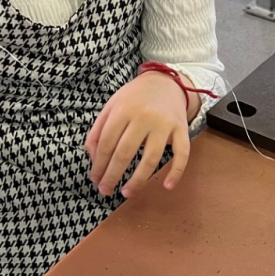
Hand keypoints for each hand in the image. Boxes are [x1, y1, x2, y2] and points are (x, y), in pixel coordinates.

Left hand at [85, 71, 189, 198]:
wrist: (165, 82)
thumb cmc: (134, 98)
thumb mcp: (111, 106)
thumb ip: (98, 130)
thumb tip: (93, 159)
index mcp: (123, 110)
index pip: (107, 143)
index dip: (99, 164)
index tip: (95, 179)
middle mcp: (143, 117)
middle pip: (125, 153)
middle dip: (113, 175)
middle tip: (105, 190)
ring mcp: (164, 124)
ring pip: (151, 158)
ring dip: (138, 180)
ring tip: (127, 193)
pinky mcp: (182, 129)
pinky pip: (182, 154)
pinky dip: (176, 172)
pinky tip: (167, 186)